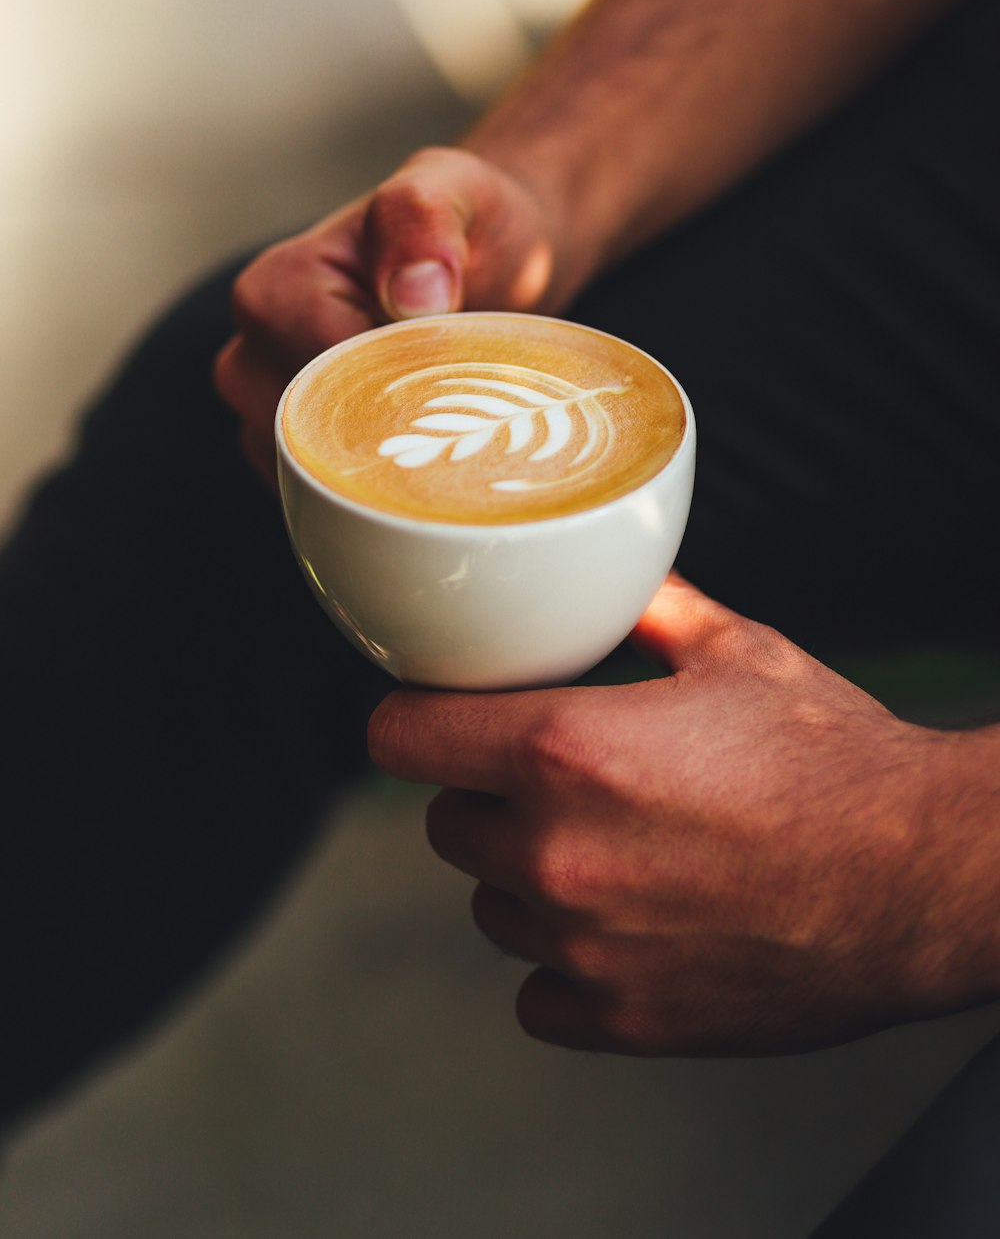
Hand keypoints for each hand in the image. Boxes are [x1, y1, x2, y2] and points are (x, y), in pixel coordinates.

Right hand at [213, 147, 570, 483]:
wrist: (488, 260)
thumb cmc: (469, 226)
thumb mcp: (460, 193)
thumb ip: (424, 220)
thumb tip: (413, 291)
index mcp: (272, 294)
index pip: (331, 384)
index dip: (404, 390)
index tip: (461, 372)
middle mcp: (250, 357)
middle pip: (316, 442)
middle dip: (395, 435)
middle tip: (466, 404)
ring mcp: (266, 414)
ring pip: (319, 480)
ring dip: (388, 467)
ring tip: (448, 420)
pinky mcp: (294, 457)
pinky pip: (326, 499)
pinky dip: (378, 489)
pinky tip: (424, 455)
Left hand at [368, 576, 997, 1055]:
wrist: (925, 877)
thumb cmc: (836, 761)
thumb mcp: (734, 651)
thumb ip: (639, 607)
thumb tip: (596, 574)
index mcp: (564, 750)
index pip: (399, 737)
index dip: (414, 719)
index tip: (437, 717)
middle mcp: (554, 853)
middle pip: (444, 821)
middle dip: (484, 794)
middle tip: (555, 779)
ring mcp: (582, 947)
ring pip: (490, 907)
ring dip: (524, 879)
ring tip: (608, 851)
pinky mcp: (621, 1019)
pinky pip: (537, 991)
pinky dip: (566, 964)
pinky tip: (628, 925)